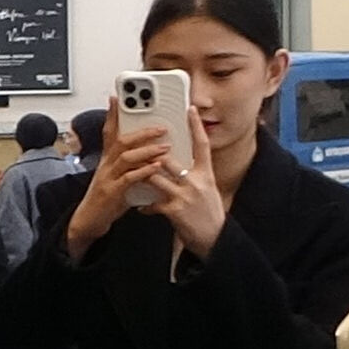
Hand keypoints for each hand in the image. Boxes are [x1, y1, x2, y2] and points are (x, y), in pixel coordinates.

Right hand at [63, 95, 168, 256]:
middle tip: (162, 126)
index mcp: (108, 159)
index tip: (118, 98)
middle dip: (142, 131)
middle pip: (121, 140)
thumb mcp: (117, 175)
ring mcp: (108, 177)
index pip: (110, 131)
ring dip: (147, 150)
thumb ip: (131, 163)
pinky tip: (156, 167)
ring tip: (165, 146)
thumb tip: (149, 152)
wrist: (90, 220)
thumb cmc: (107, 198)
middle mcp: (106, 164)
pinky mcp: (112, 192)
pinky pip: (128, 178)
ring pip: (126, 157)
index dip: (113, 114)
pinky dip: (144, 171)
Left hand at [149, 101, 228, 258]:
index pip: (202, 145)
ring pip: (155, 176)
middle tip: (141, 146)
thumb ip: (194, 174)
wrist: (214, 238)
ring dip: (142, 175)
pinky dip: (144, 205)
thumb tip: (178, 160)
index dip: (196, 126)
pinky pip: (151, 201)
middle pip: (169, 158)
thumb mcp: (206, 189)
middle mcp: (196, 181)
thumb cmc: (208, 212)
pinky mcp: (174, 210)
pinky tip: (140, 207)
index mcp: (206, 173)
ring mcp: (185, 195)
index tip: (189, 109)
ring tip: (134, 174)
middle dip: (152, 153)